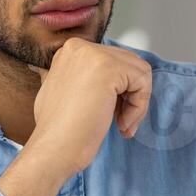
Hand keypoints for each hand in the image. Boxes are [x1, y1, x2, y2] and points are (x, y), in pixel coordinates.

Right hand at [0, 39, 151, 195]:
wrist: (53, 148)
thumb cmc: (58, 130)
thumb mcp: (66, 92)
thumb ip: (84, 79)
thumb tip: (110, 82)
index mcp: (70, 52)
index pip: (114, 62)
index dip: (119, 90)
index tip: (111, 114)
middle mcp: (80, 47)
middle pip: (129, 64)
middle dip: (130, 96)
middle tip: (121, 122)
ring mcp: (94, 55)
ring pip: (139, 72)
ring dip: (137, 103)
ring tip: (122, 125)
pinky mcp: (109, 68)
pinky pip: (142, 82)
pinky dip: (139, 107)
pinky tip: (122, 124)